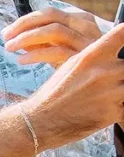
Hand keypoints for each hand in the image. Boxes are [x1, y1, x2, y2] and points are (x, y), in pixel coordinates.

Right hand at [0, 22, 123, 156]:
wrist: (40, 121)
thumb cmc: (53, 94)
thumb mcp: (70, 66)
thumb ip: (93, 56)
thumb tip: (109, 49)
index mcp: (91, 56)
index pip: (120, 35)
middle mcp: (103, 72)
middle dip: (121, 71)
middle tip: (112, 78)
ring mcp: (109, 92)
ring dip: (121, 90)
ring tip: (109, 95)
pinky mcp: (112, 113)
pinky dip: (119, 109)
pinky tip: (106, 110)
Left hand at [3, 6, 105, 67]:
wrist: (98, 82)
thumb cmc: (76, 65)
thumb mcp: (58, 48)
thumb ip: (40, 40)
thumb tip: (12, 36)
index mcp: (79, 19)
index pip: (49, 13)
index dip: (25, 20)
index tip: (7, 32)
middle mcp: (85, 26)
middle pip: (50, 16)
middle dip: (24, 25)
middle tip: (5, 37)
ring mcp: (87, 40)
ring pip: (54, 31)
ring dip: (27, 38)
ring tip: (10, 48)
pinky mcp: (84, 57)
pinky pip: (57, 51)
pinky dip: (36, 54)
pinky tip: (22, 60)